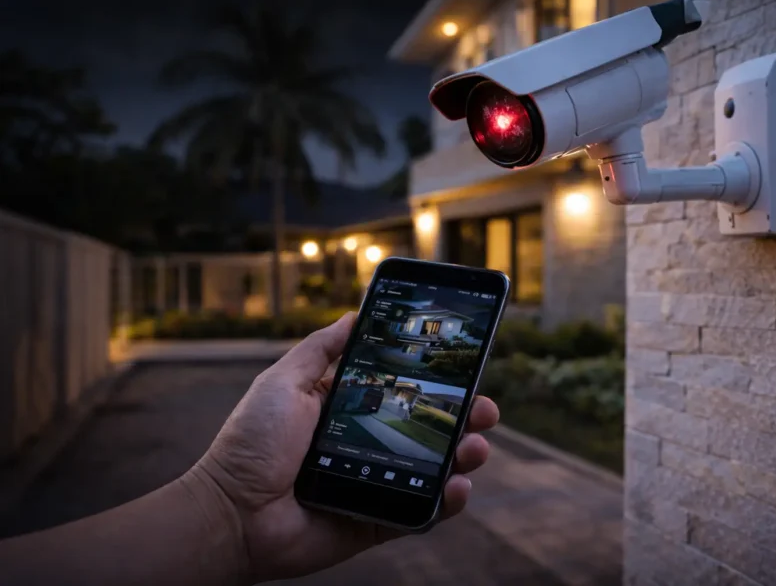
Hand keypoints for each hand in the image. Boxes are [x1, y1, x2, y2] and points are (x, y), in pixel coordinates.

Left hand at [188, 313, 499, 583]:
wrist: (232, 512)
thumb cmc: (251, 443)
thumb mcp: (284, 381)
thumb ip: (320, 350)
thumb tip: (353, 315)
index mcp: (350, 408)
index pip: (405, 388)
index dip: (437, 379)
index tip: (465, 365)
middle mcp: (371, 442)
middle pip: (431, 427)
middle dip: (465, 415)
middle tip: (484, 407)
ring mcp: (379, 481)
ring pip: (437, 468)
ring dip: (466, 455)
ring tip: (475, 446)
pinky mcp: (380, 519)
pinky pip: (423, 511)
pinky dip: (448, 501)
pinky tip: (457, 486)